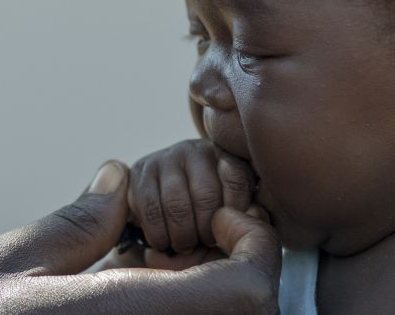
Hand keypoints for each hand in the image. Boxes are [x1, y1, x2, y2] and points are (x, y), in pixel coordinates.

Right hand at [0, 161, 279, 314]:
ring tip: (150, 267)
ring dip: (204, 295)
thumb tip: (117, 181)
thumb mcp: (5, 264)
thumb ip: (75, 224)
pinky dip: (177, 312)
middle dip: (232, 267)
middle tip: (181, 239)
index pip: (249, 289)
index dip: (253, 246)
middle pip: (246, 312)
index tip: (215, 216)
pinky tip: (127, 299)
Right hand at [127, 138, 257, 255]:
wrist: (162, 209)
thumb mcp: (233, 209)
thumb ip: (250, 212)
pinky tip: (164, 241)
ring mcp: (166, 157)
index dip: (234, 212)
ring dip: (182, 235)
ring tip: (185, 245)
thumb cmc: (207, 214)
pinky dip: (158, 234)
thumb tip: (254, 215)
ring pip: (177, 205)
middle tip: (204, 243)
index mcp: (225, 155)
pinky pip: (150, 209)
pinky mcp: (140, 172)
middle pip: (205, 195)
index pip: (236, 179)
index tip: (228, 231)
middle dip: (206, 229)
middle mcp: (195, 150)